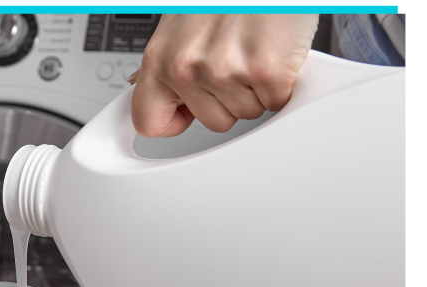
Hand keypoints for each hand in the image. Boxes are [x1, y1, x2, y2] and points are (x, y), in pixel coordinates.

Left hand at [130, 14, 318, 135]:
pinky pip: (275, 102)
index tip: (185, 115)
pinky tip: (273, 53)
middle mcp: (187, 66)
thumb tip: (145, 88)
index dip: (173, 121)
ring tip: (252, 49)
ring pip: (245, 113)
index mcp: (160, 57)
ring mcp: (226, 70)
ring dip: (254, 88)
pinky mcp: (267, 71)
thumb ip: (167, 61)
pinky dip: (281, 83)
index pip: (148, 121)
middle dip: (227, 99)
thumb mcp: (180, 23)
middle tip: (235, 61)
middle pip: (211, 122)